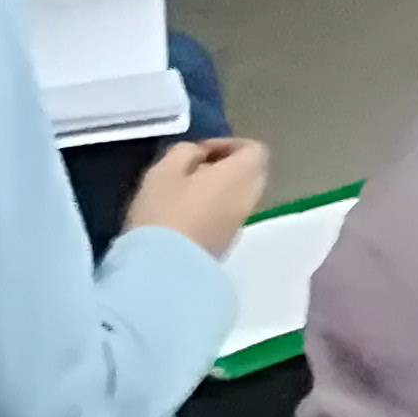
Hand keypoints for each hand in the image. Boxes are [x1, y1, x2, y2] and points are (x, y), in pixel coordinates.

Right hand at [124, 136, 268, 257]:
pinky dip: (212, 211)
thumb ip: (185, 152)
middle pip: (249, 173)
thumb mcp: (165, 170)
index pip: (254, 149)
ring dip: (216, 191)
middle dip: (223, 168)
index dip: (228, 145)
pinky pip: (226, 219)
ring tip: (181, 195)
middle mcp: (250, 199)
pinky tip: (182, 219)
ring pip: (237, 198)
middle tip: (190, 172)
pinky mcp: (225, 247)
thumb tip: (198, 155)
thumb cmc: (164, 211)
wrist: (163, 271)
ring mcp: (240, 226)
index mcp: (243, 174)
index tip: (198, 153)